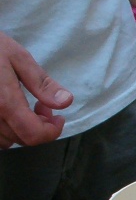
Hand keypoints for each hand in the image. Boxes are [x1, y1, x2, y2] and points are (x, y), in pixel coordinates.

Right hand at [0, 33, 73, 147]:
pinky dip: (3, 130)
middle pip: (22, 139)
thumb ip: (42, 83)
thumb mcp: (18, 58)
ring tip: (22, 107)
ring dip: (19, 130)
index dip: (53, 131)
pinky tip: (5, 111)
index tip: (58, 117)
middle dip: (39, 127)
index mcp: (4, 102)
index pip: (33, 135)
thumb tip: (65, 102)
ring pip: (4, 141)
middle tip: (42, 106)